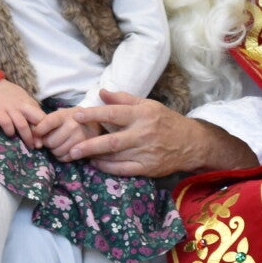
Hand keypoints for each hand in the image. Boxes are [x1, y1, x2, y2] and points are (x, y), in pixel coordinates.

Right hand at [0, 79, 44, 144]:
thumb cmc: (7, 93)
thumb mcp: (22, 97)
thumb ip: (31, 108)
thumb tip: (42, 122)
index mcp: (29, 102)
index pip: (42, 116)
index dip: (46, 128)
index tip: (46, 138)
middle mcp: (21, 106)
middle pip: (36, 120)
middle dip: (40, 134)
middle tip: (40, 145)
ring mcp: (10, 108)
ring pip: (23, 125)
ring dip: (27, 137)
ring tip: (29, 146)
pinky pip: (6, 124)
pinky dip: (10, 131)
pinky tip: (10, 135)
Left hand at [34, 106, 101, 158]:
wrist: (94, 124)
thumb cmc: (71, 119)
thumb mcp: (60, 115)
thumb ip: (45, 123)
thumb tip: (35, 140)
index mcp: (65, 115)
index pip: (47, 123)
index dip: (39, 131)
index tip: (37, 134)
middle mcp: (73, 126)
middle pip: (49, 142)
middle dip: (47, 142)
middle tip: (52, 138)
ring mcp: (80, 138)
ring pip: (56, 152)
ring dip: (54, 150)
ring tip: (60, 143)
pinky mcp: (84, 150)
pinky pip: (64, 158)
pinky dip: (62, 156)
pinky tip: (65, 149)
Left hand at [57, 90, 252, 175]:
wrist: (190, 143)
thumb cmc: (165, 120)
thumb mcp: (147, 104)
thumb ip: (123, 99)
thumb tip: (101, 92)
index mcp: (142, 115)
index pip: (113, 114)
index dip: (93, 115)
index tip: (76, 116)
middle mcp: (143, 134)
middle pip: (111, 141)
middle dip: (89, 145)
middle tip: (71, 148)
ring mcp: (145, 153)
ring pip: (115, 157)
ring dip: (95, 156)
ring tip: (78, 154)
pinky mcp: (147, 168)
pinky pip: (123, 169)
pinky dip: (107, 168)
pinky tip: (96, 163)